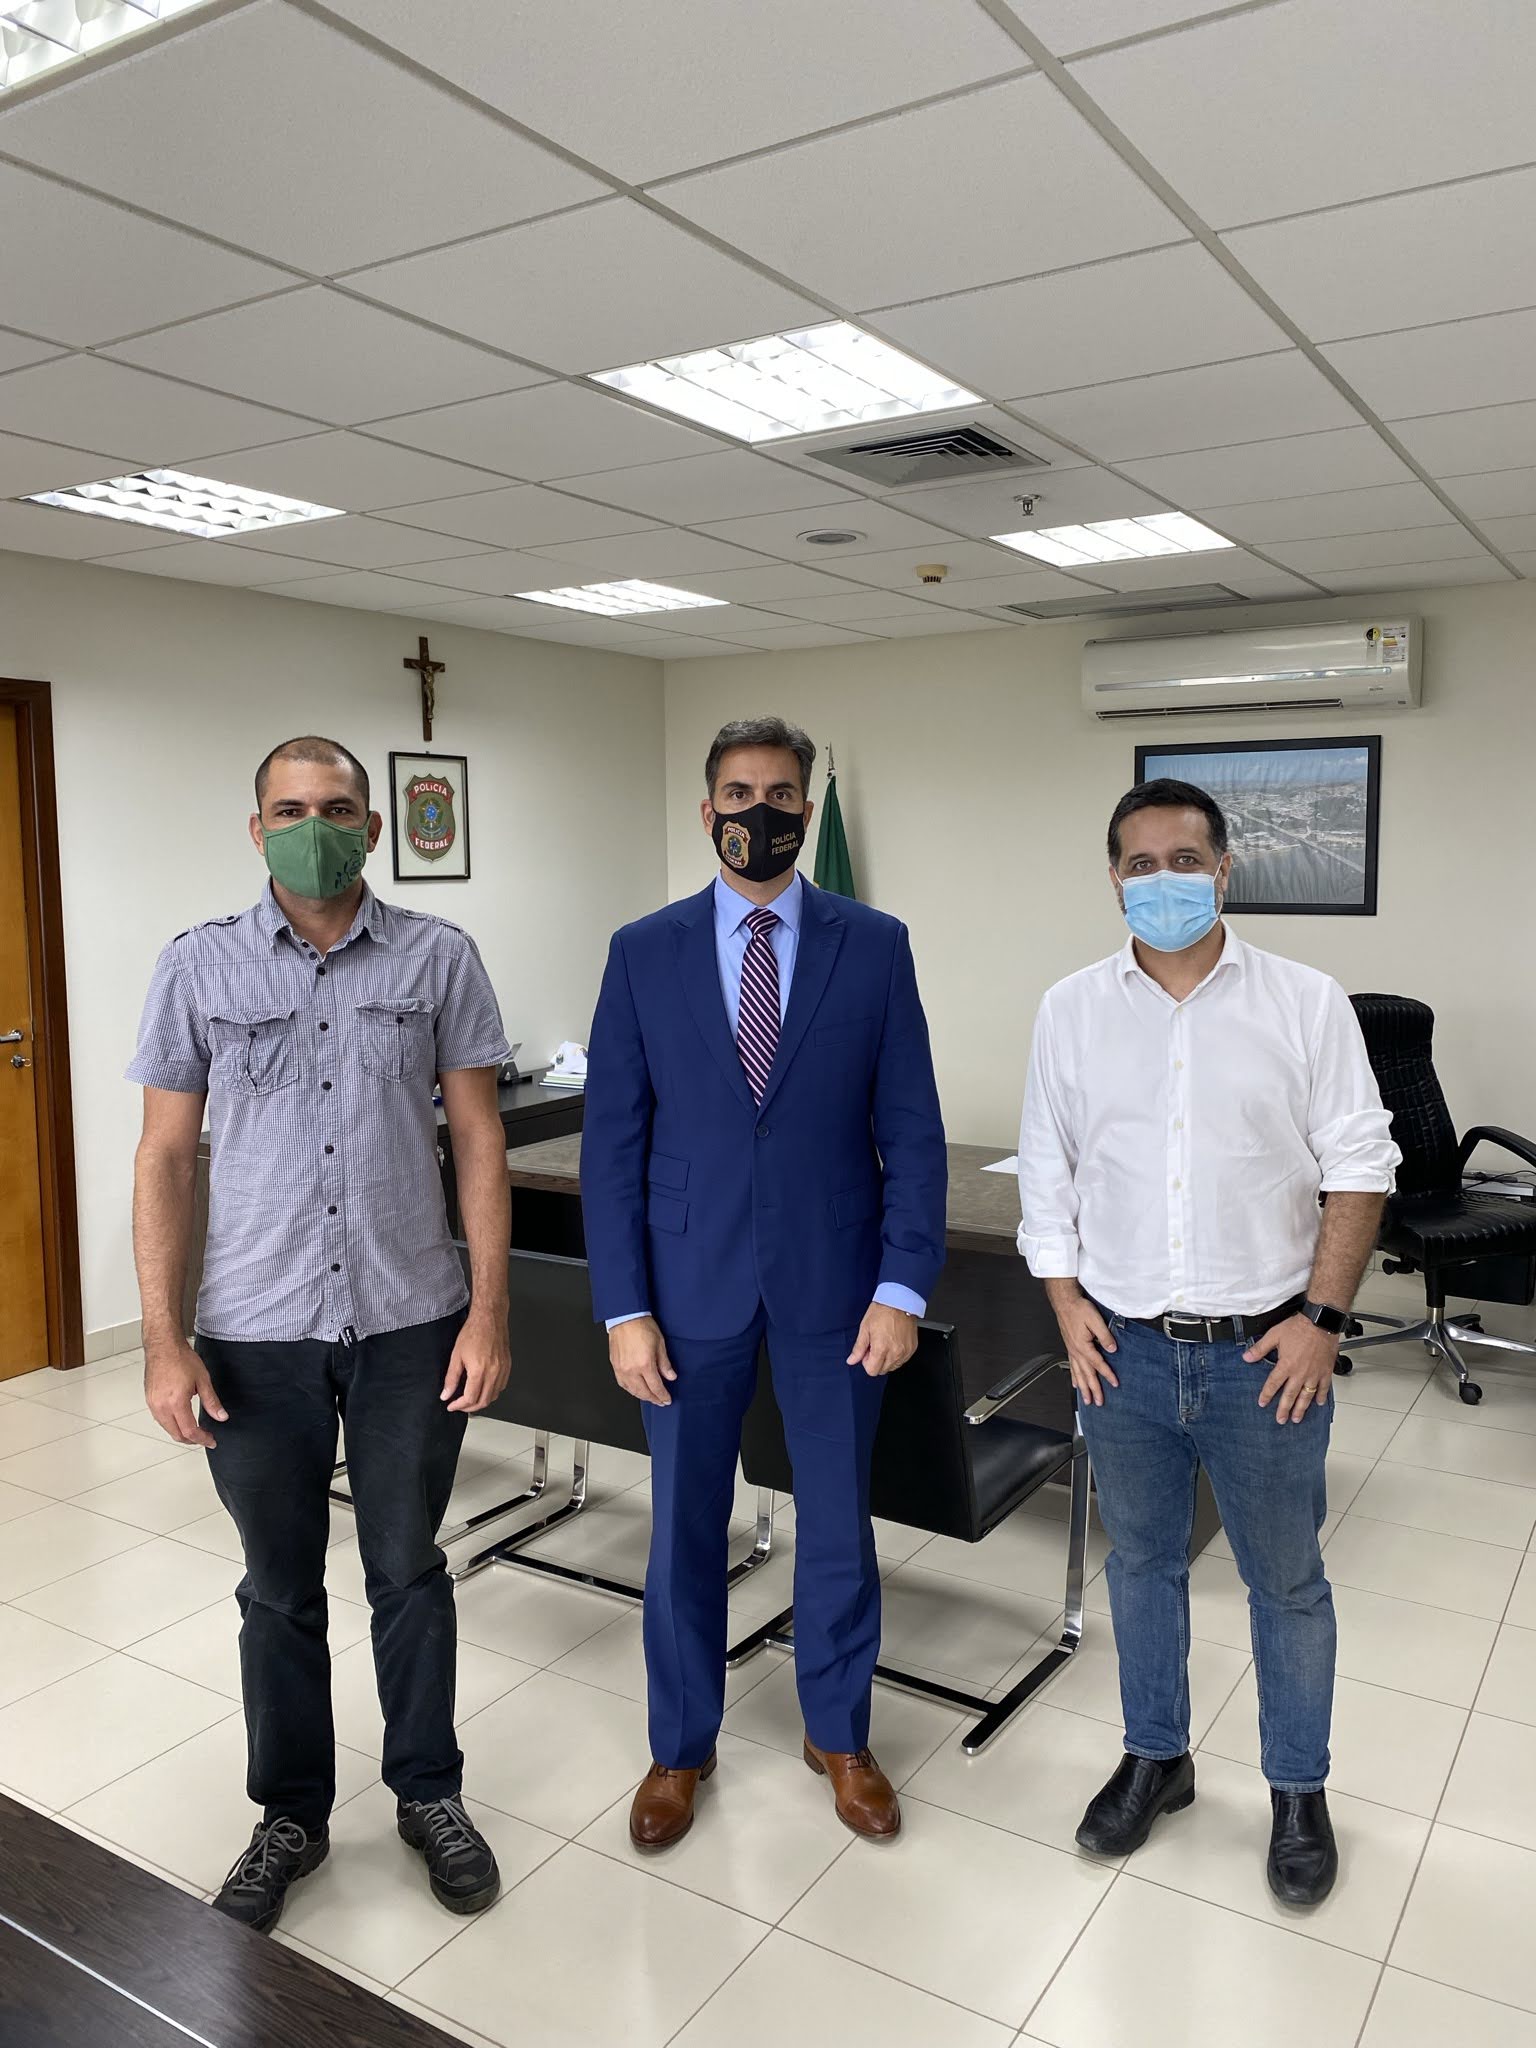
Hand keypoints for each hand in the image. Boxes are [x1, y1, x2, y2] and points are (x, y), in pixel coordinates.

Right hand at [144, 1336, 226, 1447]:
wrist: (163, 1346)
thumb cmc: (181, 1358)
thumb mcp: (203, 1380)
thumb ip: (212, 1402)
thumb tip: (221, 1416)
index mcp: (176, 1402)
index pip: (190, 1431)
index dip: (202, 1439)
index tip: (211, 1441)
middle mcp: (161, 1406)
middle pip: (177, 1434)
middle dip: (192, 1440)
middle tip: (205, 1437)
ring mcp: (153, 1404)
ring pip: (167, 1429)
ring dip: (181, 1433)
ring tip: (195, 1430)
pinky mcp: (149, 1401)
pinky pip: (160, 1420)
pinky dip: (172, 1425)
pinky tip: (181, 1420)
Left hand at [440, 1307, 511, 1413]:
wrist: (489, 1318)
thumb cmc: (473, 1332)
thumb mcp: (456, 1355)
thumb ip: (451, 1378)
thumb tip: (446, 1394)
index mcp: (479, 1370)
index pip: (470, 1398)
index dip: (459, 1405)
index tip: (451, 1405)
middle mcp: (493, 1372)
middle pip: (484, 1401)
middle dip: (469, 1407)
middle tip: (459, 1405)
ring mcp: (502, 1370)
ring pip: (494, 1396)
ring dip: (481, 1401)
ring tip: (470, 1398)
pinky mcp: (507, 1366)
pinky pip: (501, 1386)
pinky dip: (492, 1392)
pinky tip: (483, 1388)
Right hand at [610, 1316, 676, 1405]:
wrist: (625, 1317)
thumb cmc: (642, 1326)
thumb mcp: (660, 1344)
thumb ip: (665, 1363)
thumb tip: (670, 1376)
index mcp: (645, 1365)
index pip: (656, 1387)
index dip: (662, 1396)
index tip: (667, 1399)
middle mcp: (632, 1370)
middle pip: (643, 1392)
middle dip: (653, 1399)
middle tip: (660, 1401)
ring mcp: (621, 1369)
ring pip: (632, 1390)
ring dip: (642, 1396)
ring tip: (650, 1397)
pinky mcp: (615, 1366)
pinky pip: (622, 1383)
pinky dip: (630, 1389)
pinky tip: (635, 1389)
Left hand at [847, 1303, 918, 1376]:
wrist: (900, 1301)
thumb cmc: (882, 1311)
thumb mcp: (865, 1328)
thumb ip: (858, 1348)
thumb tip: (852, 1360)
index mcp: (881, 1348)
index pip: (872, 1371)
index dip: (866, 1362)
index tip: (867, 1352)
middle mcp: (895, 1352)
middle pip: (882, 1370)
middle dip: (876, 1361)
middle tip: (875, 1345)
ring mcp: (905, 1351)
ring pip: (893, 1366)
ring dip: (887, 1359)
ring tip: (885, 1342)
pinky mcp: (912, 1348)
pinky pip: (903, 1360)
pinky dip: (897, 1355)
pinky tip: (893, 1342)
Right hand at [1051, 1288, 1118, 1406]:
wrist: (1065, 1301)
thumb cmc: (1078, 1308)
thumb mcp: (1095, 1320)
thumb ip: (1104, 1336)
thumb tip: (1112, 1348)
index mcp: (1083, 1346)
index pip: (1098, 1364)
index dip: (1107, 1375)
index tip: (1115, 1383)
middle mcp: (1076, 1351)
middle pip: (1086, 1374)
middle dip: (1093, 1389)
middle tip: (1098, 1402)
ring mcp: (1071, 1350)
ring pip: (1078, 1374)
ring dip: (1083, 1388)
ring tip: (1086, 1399)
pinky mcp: (1070, 1347)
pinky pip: (1072, 1366)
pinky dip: (1074, 1377)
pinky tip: (1075, 1383)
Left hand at [1246, 1314, 1336, 1422]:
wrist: (1321, 1322)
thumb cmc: (1299, 1327)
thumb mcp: (1274, 1335)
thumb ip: (1260, 1348)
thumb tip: (1247, 1357)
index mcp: (1286, 1365)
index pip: (1273, 1384)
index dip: (1267, 1395)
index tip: (1262, 1403)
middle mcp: (1300, 1373)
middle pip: (1290, 1395)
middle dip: (1284, 1409)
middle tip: (1281, 1420)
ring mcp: (1314, 1374)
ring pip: (1306, 1396)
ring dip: (1301, 1408)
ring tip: (1297, 1418)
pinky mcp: (1325, 1371)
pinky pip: (1324, 1387)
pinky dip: (1321, 1396)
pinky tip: (1318, 1403)